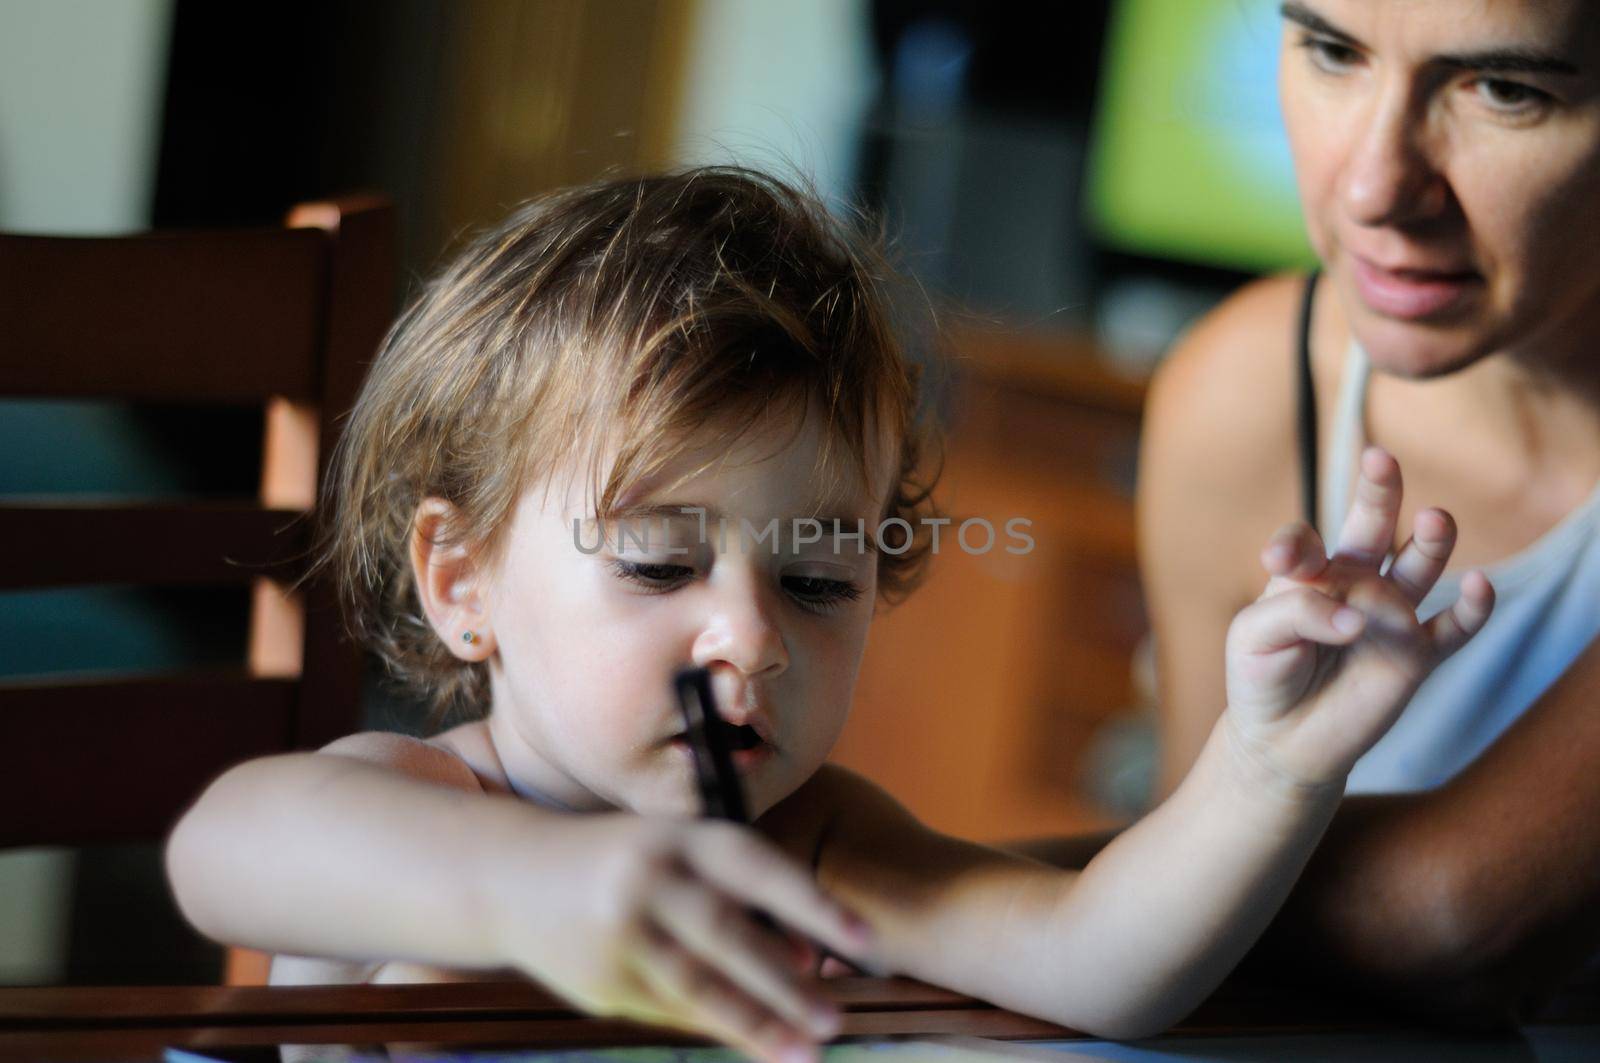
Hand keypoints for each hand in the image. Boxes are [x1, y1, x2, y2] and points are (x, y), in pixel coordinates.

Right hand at [488, 812, 878, 1062]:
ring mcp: (619, 932)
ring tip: (807, 1051)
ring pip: (698, 986)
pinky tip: (753, 1044)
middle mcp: (648, 878)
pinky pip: (668, 1011)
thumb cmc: (619, 860)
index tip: (864, 941)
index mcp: (677, 836)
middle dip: (787, 983)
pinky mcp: (599, 980)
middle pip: (728, 936)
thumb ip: (736, 894)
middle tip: (838, 1018)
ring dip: (757, 1023)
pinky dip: (714, 1028)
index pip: (757, 868)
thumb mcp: (673, 850)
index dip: (814, 904)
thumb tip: (809, 961)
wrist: (508, 877)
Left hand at [1223, 447, 1494, 789]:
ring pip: (1418, 567)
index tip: (1280, 558)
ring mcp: (1390, 615)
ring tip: (1434, 519)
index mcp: (1308, 572)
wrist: (1282, 740)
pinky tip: (1478, 586)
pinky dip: (1471, 609)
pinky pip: (1453, 628)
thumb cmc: (1263, 677)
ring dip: (1430, 543)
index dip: (1297, 544)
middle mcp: (1354, 582)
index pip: (1306, 542)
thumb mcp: (1255, 638)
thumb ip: (1297, 612)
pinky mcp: (1417, 655)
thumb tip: (1359, 619)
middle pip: (1372, 528)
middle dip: (1377, 494)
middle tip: (1379, 460)